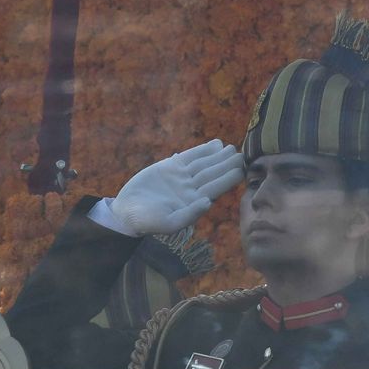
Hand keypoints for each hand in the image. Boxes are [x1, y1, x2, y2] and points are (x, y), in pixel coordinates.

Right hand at [109, 139, 243, 236]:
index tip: (241, 168)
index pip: (216, 188)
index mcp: (194, 202)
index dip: (228, 178)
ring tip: (231, 148)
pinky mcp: (169, 168)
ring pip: (203, 164)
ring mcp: (181, 177)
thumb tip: (208, 202)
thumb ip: (189, 215)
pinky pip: (189, 157)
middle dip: (226, 164)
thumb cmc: (147, 221)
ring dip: (217, 156)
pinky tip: (215, 144)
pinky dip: (201, 150)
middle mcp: (191, 189)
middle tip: (240, 154)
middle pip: (212, 174)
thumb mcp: (169, 224)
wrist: (127, 212)